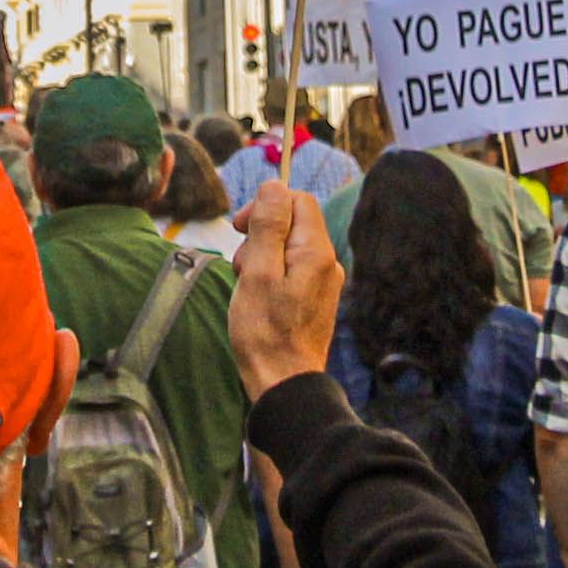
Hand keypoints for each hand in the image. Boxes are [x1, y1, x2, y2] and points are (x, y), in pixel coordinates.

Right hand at [223, 177, 342, 396]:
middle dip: (260, 234)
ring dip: (262, 257)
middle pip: (293, 223)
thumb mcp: (258, 271)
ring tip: (247, 286)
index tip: (239, 228)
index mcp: (316, 250)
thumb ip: (268, 225)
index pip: (298, 199)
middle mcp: (327, 262)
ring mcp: (324, 282)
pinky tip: (258, 299)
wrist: (284, 382)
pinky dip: (271, 276)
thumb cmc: (266, 330)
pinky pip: (292, 271)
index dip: (266, 205)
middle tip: (241, 265)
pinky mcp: (316, 299)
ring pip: (289, 248)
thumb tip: (275, 185)